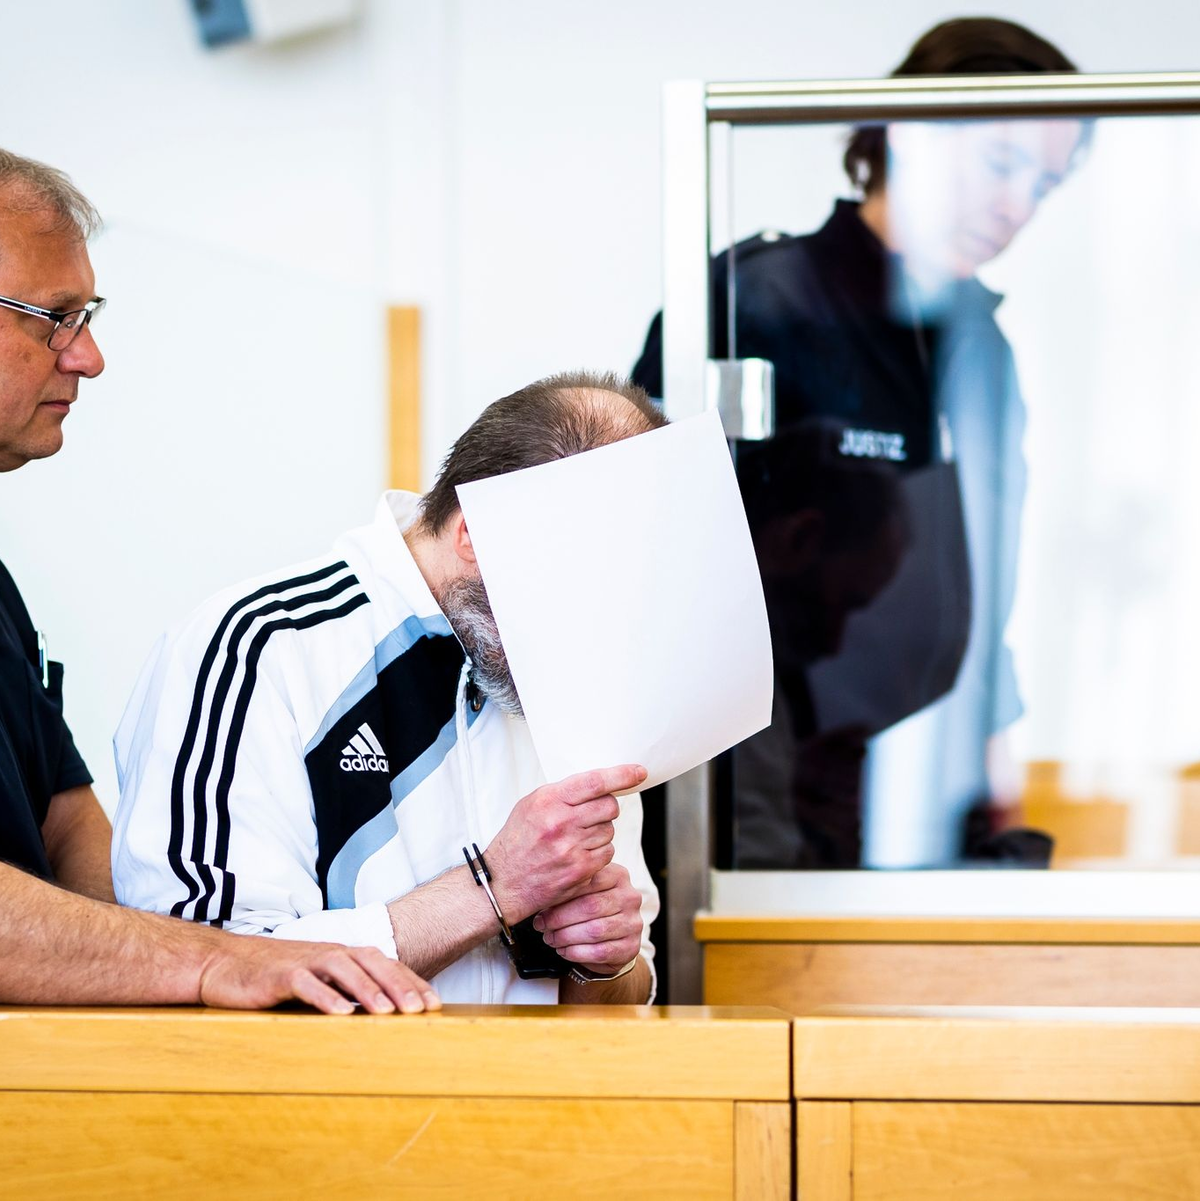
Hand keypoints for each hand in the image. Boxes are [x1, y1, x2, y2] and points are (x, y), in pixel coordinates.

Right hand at [198, 936, 441, 1014]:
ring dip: (368, 990)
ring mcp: (304, 961)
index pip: (385, 964)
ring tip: (389, 1012)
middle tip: (423, 1010)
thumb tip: (382, 1013)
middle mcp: (328, 953)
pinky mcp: (278, 975)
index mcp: (341, 954)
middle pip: (372, 963)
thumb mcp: (316, 980)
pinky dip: (324, 997)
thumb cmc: (275, 975)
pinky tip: (341, 1014)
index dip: (411, 982)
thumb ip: (344, 990)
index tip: (435, 1004)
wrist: (223, 963)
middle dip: (399, 985)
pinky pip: (305, 984)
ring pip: (344, 969)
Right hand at [485, 764, 645, 922]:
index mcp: (549, 800)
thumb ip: (564, 794)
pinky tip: (578, 856)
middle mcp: (562, 823)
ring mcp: (573, 848)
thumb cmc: (517, 840)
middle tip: (589, 816)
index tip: (639, 772)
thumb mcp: (532, 805)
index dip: (622, 775)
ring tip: (575, 840)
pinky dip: (598, 853)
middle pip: (609, 806)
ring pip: (610, 830)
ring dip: (600, 833)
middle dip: (606, 809)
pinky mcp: (581, 871)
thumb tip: (600, 785)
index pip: (595, 782)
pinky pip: (607, 853)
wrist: (503, 881)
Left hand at [533, 862, 642, 976]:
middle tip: (542, 925)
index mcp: (618, 875)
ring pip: (594, 931)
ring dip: (566, 937)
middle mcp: (630, 897)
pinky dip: (576, 953)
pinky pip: (600, 952)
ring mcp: (633, 923)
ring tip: (550, 938)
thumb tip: (542, 895)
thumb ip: (569, 888)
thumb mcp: (582, 892)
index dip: (563, 895)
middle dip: (560, 918)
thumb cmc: (590, 911)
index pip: (589, 880)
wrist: (610, 941)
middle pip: (590, 906)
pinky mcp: (631, 947)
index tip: (542, 905)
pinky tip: (564, 950)